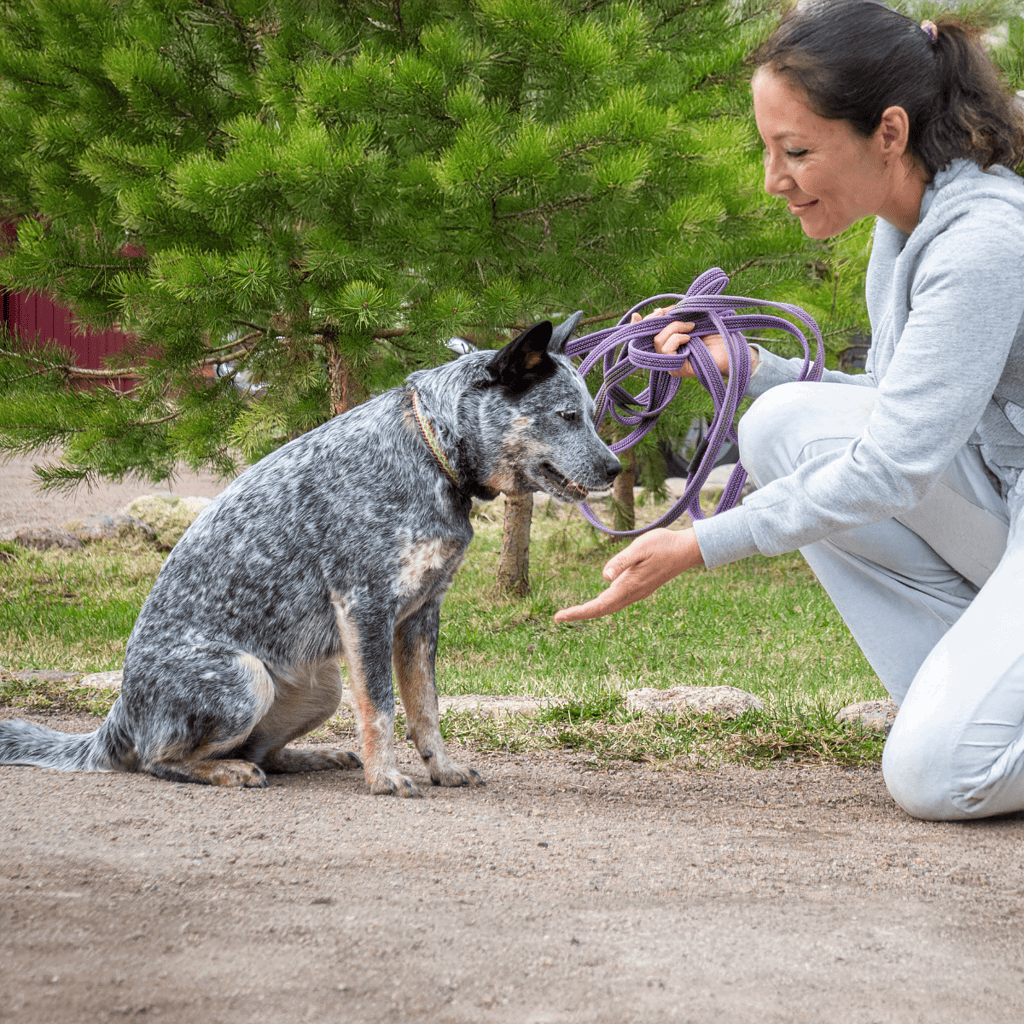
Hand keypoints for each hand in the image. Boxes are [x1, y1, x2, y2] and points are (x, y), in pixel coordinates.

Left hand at [554, 528, 704, 622]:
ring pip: (610, 607)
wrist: (687, 549)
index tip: (559, 616)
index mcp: (629, 585)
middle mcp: (632, 593)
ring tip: (572, 613)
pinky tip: (598, 603)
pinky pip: (617, 602)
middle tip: (558, 617)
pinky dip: (603, 605)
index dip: (578, 612)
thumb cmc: (663, 544)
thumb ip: (621, 561)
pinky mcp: (641, 588)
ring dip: (591, 611)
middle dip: (580, 614)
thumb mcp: (640, 547)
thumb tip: (604, 576)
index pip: (599, 604)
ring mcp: (638, 592)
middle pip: (602, 609)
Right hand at [631, 310, 757, 378]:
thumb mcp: (696, 317)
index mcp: (671, 340)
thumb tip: (663, 309)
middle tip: (670, 313)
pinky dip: (676, 339)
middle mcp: (668, 352)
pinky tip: (689, 339)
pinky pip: (666, 350)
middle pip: (649, 335)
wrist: (734, 351)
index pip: (648, 333)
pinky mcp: (676, 369)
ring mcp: (671, 362)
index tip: (636, 316)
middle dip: (656, 320)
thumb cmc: (719, 335)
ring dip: (673, 328)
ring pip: (657, 342)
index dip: (639, 325)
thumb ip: (680, 313)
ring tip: (690, 327)